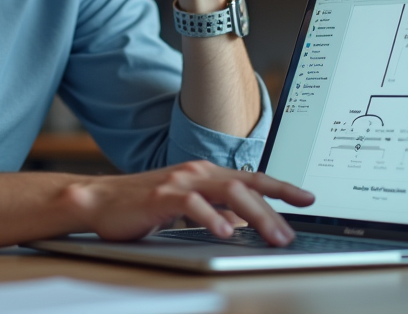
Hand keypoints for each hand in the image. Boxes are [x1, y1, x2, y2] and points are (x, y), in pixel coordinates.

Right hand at [62, 160, 314, 245]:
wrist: (99, 200)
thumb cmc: (142, 206)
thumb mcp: (186, 206)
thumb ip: (215, 209)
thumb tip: (244, 221)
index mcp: (206, 173)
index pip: (252, 177)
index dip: (282, 187)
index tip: (308, 199)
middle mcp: (197, 172)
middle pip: (246, 186)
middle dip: (274, 210)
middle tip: (290, 235)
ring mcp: (179, 181)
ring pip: (228, 191)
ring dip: (254, 215)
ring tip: (271, 236)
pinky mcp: (161, 196)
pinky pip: (192, 204)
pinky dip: (212, 217)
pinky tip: (225, 232)